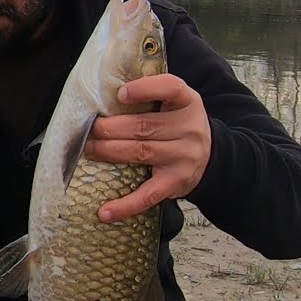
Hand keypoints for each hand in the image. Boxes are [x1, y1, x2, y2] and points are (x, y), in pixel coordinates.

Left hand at [83, 74, 211, 222]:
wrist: (213, 157)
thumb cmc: (180, 125)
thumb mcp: (175, 103)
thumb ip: (151, 95)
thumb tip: (105, 94)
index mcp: (187, 102)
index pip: (171, 88)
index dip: (146, 89)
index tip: (121, 94)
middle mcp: (188, 128)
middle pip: (143, 126)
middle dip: (109, 128)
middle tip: (87, 130)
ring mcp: (183, 157)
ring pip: (139, 153)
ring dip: (107, 152)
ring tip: (87, 150)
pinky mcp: (175, 183)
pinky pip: (147, 195)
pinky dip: (124, 205)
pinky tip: (104, 212)